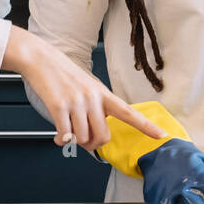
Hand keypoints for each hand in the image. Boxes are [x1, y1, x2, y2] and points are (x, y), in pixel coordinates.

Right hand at [2, 26, 165, 149]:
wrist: (41, 59)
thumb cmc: (63, 74)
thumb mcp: (87, 86)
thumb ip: (95, 108)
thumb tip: (94, 134)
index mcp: (103, 93)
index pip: (129, 112)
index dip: (146, 126)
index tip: (161, 135)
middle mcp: (93, 98)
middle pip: (103, 136)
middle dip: (93, 145)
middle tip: (84, 141)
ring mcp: (76, 102)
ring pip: (83, 138)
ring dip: (74, 141)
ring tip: (67, 133)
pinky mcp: (59, 107)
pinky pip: (66, 135)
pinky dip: (61, 140)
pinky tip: (58, 137)